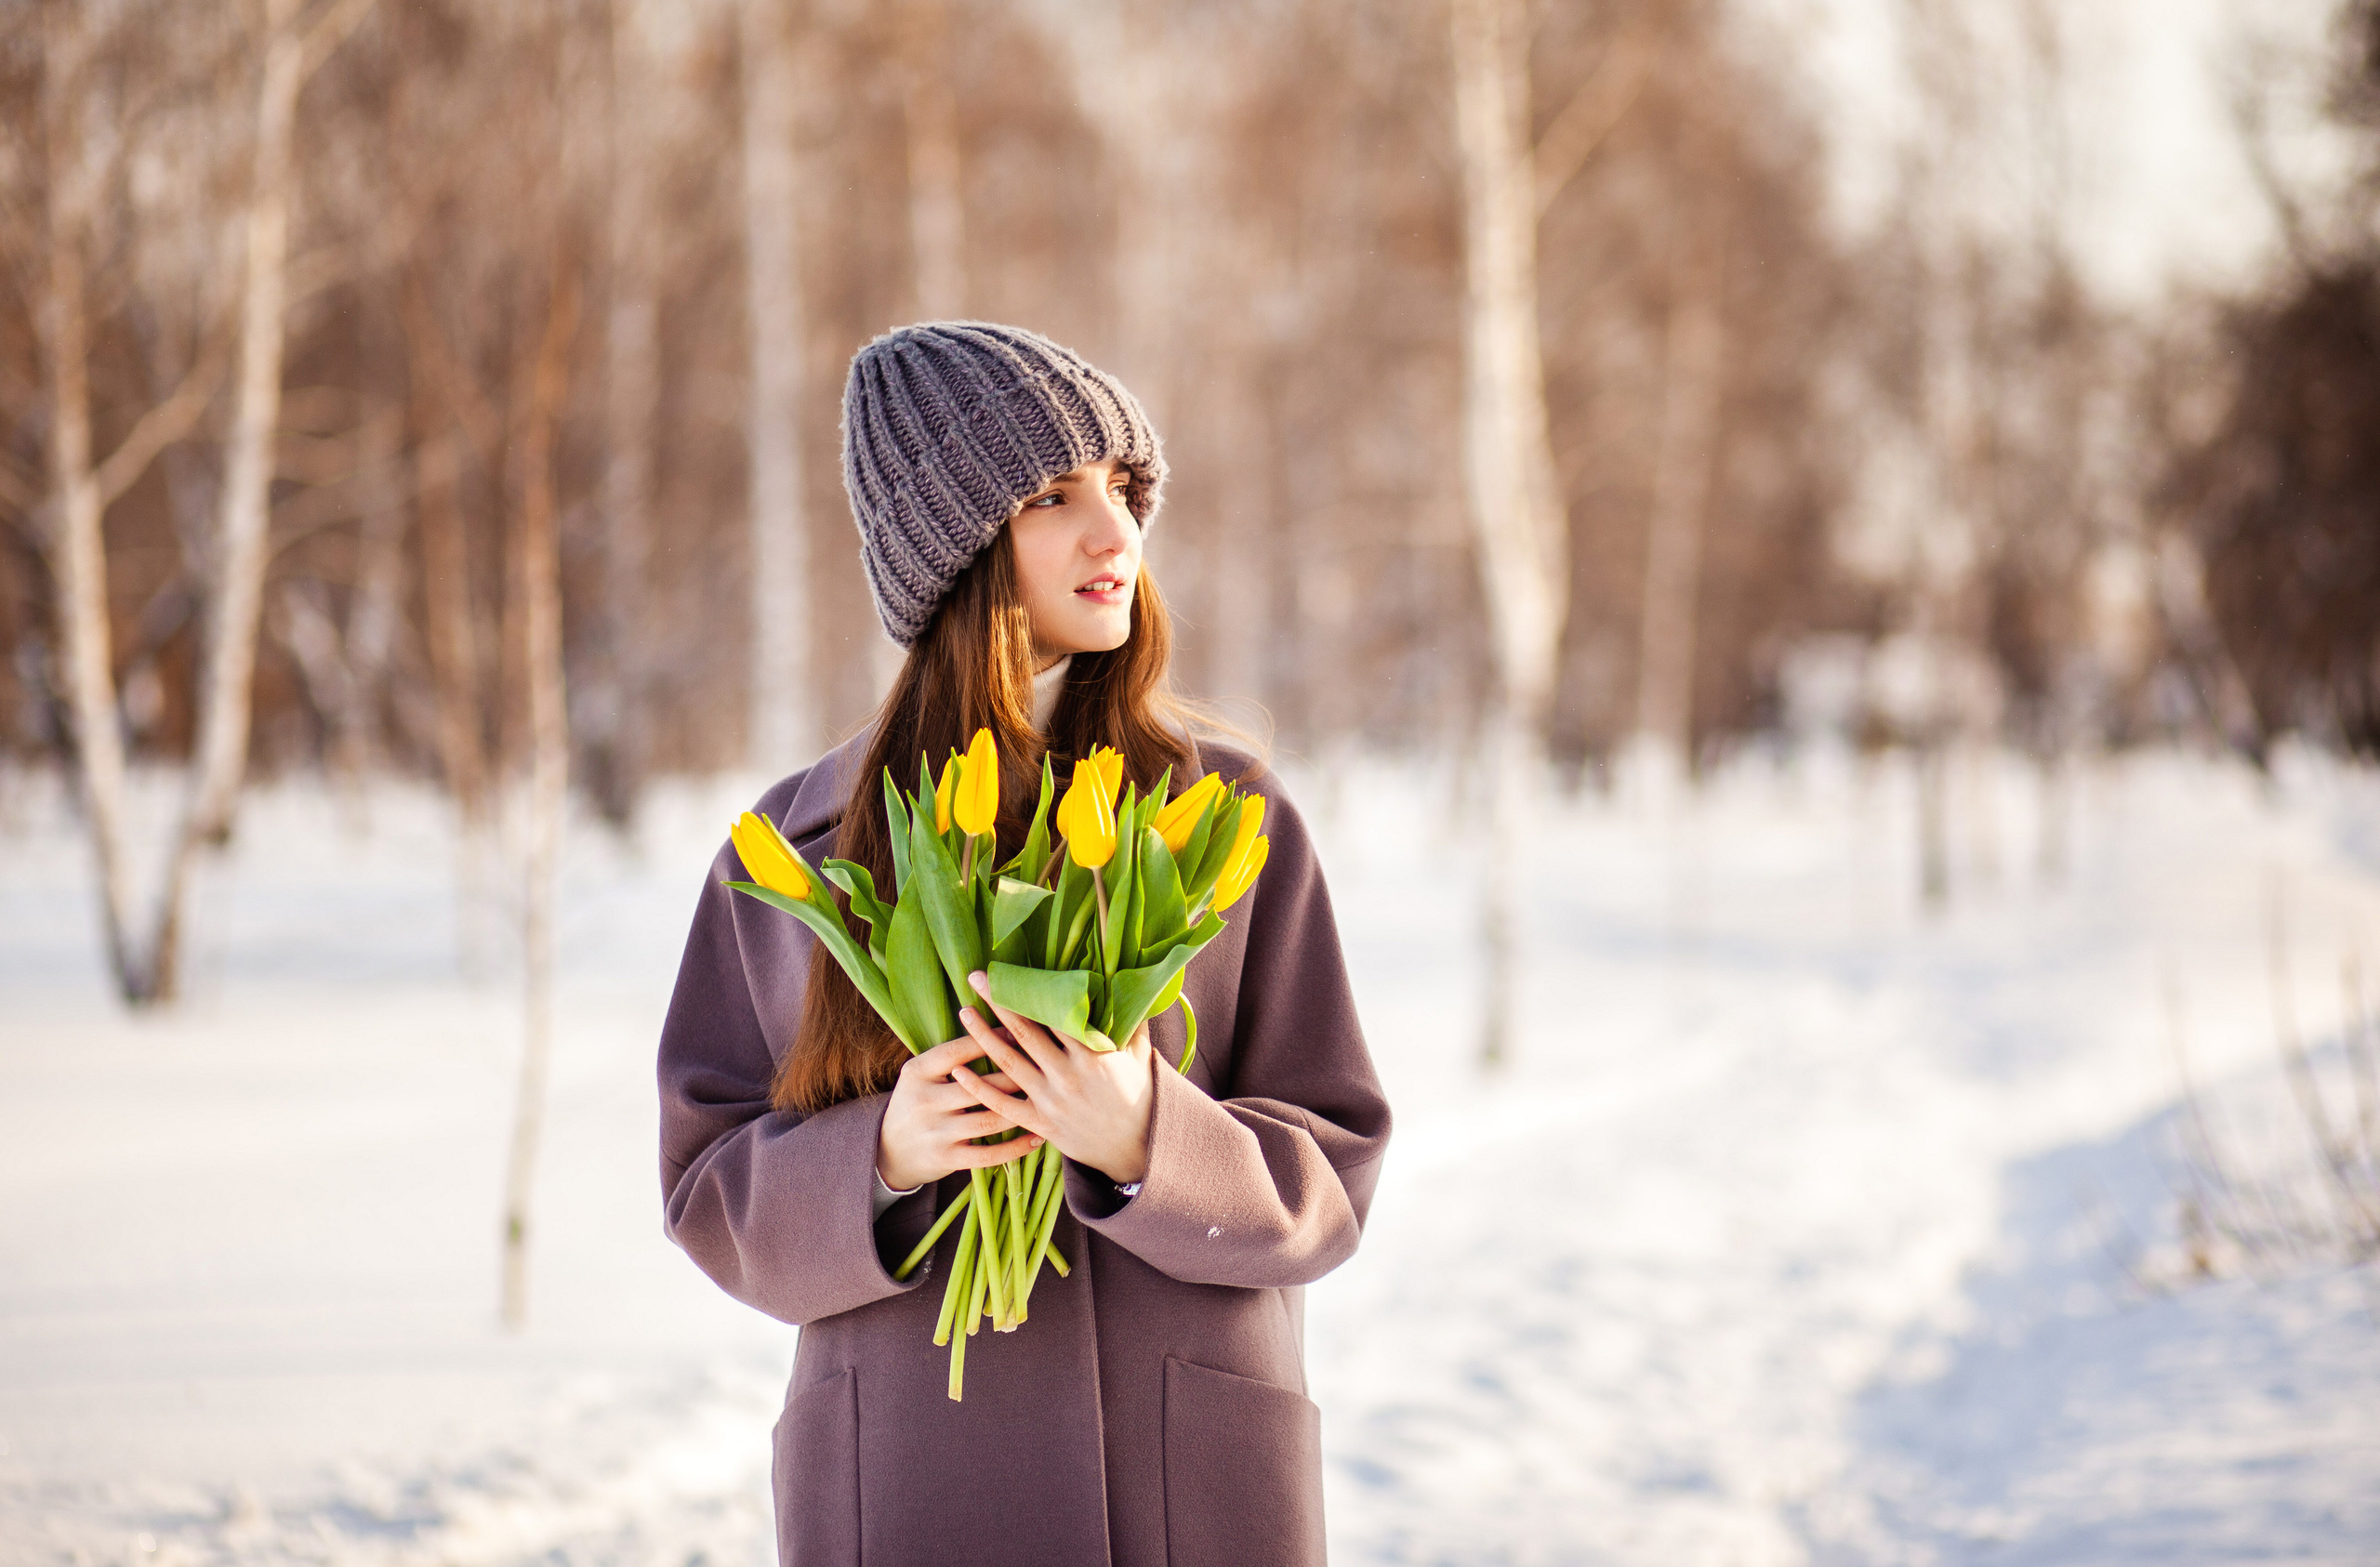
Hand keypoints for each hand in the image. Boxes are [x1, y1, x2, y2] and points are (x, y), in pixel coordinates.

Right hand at [876, 1034, 1042, 1192]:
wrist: (888, 1151)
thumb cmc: (916, 1103)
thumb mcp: (921, 1075)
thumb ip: (951, 1057)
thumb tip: (1000, 1028)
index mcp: (917, 1072)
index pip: (957, 1052)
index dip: (989, 1040)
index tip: (1018, 1032)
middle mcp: (924, 1101)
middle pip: (979, 1087)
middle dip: (1014, 1077)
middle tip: (1043, 1068)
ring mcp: (935, 1133)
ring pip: (988, 1121)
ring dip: (1020, 1111)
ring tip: (1045, 1101)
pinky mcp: (946, 1159)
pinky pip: (988, 1154)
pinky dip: (1016, 1147)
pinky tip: (1036, 1137)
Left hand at [953, 970, 1155, 1185]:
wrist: (1137, 1147)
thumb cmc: (1139, 1094)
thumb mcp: (1140, 1054)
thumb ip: (1131, 1020)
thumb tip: (1128, 984)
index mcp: (1093, 1054)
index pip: (1054, 1015)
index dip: (1030, 991)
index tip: (1010, 972)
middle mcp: (1068, 1075)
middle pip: (1025, 1032)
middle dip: (998, 1002)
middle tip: (976, 978)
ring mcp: (1051, 1101)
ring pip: (1008, 1063)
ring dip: (982, 1036)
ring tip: (964, 1013)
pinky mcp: (1041, 1123)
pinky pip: (1003, 1105)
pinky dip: (979, 1088)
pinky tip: (959, 1071)